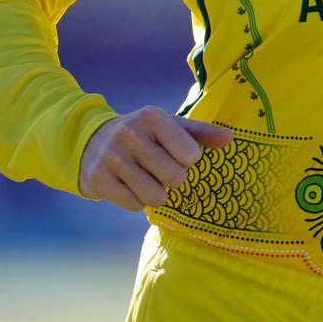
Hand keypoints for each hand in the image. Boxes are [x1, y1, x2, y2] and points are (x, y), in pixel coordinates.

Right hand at [79, 106, 232, 211]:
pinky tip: (130, 185)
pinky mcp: (99, 179)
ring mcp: (112, 157)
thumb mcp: (170, 126)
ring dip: (157, 193)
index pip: (189, 153)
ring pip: (154, 196)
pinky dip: (137, 200)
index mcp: (152, 116)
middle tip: (162, 169)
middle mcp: (130, 133)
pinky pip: (134, 205)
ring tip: (148, 179)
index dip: (189, 159)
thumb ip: (201, 132)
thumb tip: (230, 138)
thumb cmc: (144, 135)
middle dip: (174, 179)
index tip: (179, 154)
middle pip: (174, 178)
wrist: (92, 142)